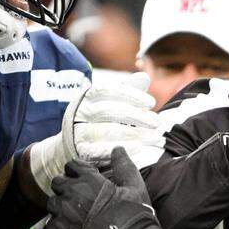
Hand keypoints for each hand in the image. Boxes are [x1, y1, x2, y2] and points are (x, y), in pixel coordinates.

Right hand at [28, 72, 162, 195]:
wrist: (71, 144)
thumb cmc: (98, 119)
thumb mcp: (110, 102)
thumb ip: (127, 90)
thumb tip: (144, 77)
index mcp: (87, 96)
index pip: (108, 90)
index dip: (131, 95)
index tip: (151, 103)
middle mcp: (80, 112)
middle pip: (108, 111)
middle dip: (136, 116)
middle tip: (157, 122)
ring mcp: (77, 132)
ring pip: (106, 130)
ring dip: (133, 134)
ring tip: (153, 137)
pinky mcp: (80, 151)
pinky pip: (99, 150)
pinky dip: (120, 148)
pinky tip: (138, 148)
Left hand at [45, 148, 185, 228]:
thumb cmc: (134, 217)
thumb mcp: (135, 187)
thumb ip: (124, 166)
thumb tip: (117, 148)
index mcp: (89, 180)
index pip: (72, 165)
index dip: (76, 171)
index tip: (83, 178)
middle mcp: (72, 193)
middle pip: (57, 183)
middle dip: (65, 187)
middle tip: (77, 197)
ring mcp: (64, 213)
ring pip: (52, 204)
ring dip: (60, 207)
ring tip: (73, 215)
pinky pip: (49, 225)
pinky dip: (57, 226)